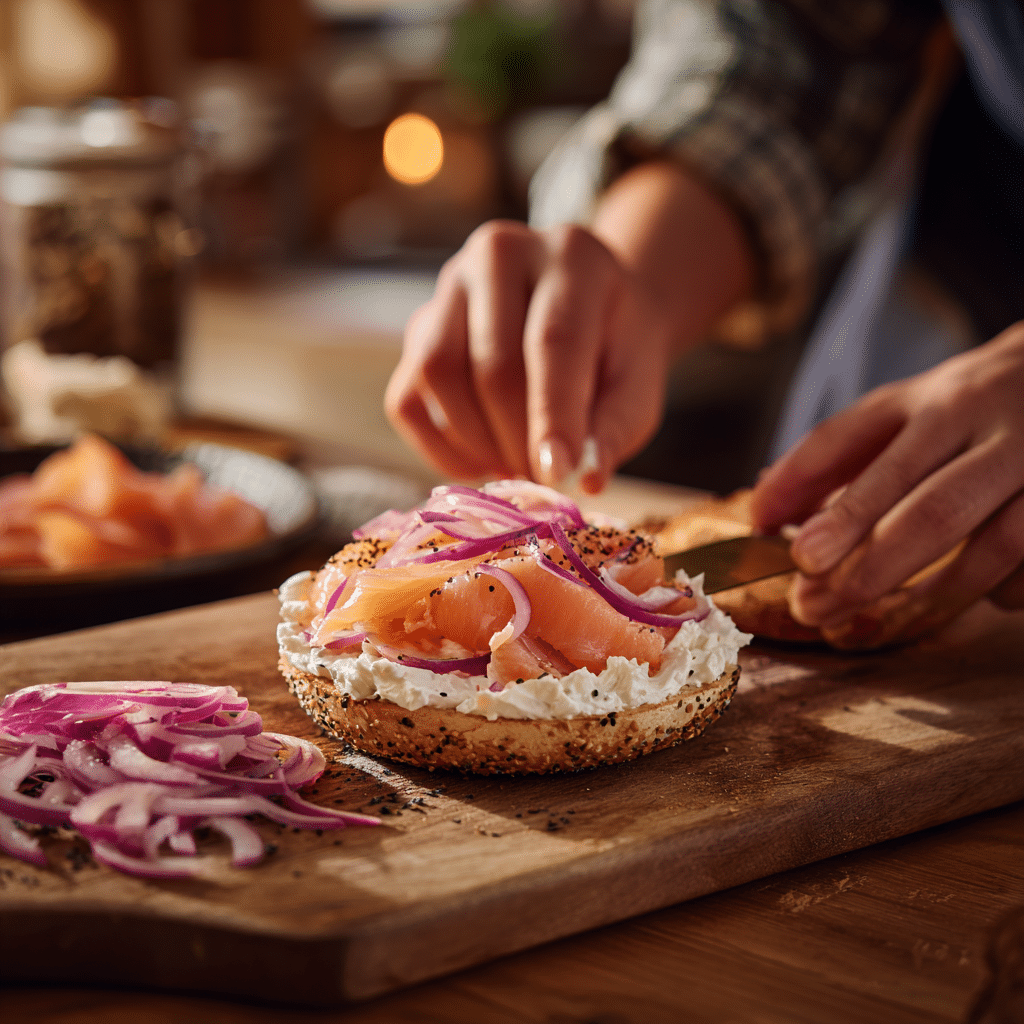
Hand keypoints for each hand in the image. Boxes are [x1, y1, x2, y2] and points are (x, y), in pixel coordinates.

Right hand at [386, 161, 754, 492]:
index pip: (553, 339)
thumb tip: (583, 479)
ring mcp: (450, 285)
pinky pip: (407, 399)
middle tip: (544, 479)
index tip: (557, 475)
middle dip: (517, 438)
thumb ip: (616, 428)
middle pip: (492, 362)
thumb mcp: (638, 383)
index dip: (552, 414)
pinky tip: (481, 461)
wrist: (588, 309)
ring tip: (516, 464)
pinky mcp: (418, 326)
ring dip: (477, 442)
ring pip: (439, 374)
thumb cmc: (616, 349)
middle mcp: (501, 253)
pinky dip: (439, 447)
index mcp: (572, 256)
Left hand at [752, 322, 1023, 627]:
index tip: (788, 548)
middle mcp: (986, 422)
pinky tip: (967, 599)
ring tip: (870, 620)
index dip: (815, 494)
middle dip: (870, 565)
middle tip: (814, 605)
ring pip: (994, 544)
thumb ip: (835, 458)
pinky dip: (1001, 590)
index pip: (857, 441)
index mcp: (930, 399)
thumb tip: (762, 514)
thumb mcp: (903, 412)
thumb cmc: (970, 408)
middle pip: (930, 507)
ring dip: (930, 593)